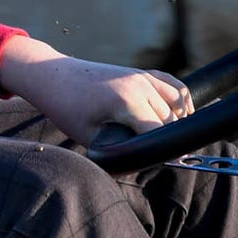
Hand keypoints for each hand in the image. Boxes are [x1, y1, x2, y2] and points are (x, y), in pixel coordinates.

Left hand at [0, 38, 194, 145]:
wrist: (53, 76)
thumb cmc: (67, 107)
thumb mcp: (89, 138)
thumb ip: (116, 152)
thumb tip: (138, 165)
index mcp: (127, 102)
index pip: (160, 133)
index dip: (160, 152)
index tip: (158, 163)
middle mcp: (140, 86)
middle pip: (170, 120)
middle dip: (166, 139)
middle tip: (156, 156)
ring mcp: (142, 76)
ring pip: (176, 103)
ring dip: (176, 121)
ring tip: (168, 138)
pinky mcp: (141, 72)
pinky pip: (172, 84)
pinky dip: (181, 98)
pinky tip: (184, 112)